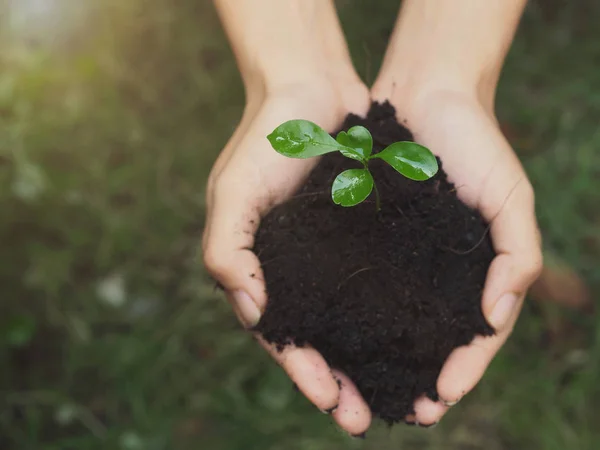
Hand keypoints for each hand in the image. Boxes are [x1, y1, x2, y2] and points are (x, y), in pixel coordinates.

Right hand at [202, 78, 372, 434]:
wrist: (311, 90)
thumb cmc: (266, 141)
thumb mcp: (233, 194)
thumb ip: (228, 254)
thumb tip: (253, 313)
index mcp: (264, 269)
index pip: (281, 334)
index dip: (302, 370)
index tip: (330, 402)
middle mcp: (301, 270)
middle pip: (321, 339)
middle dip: (339, 381)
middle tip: (366, 419)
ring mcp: (334, 255)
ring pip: (354, 320)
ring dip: (370, 358)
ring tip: (398, 393)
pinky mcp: (366, 236)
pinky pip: (380, 282)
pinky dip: (393, 314)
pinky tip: (415, 338)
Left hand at [372, 85, 542, 424]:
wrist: (424, 96)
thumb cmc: (475, 143)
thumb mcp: (511, 196)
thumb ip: (518, 256)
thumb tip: (494, 317)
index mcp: (475, 270)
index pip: (473, 337)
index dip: (462, 371)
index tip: (440, 400)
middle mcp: (435, 270)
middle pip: (426, 337)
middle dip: (412, 377)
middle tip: (395, 413)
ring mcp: (401, 256)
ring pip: (389, 319)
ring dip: (376, 357)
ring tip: (357, 391)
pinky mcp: (366, 237)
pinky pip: (358, 282)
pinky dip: (350, 313)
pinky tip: (336, 337)